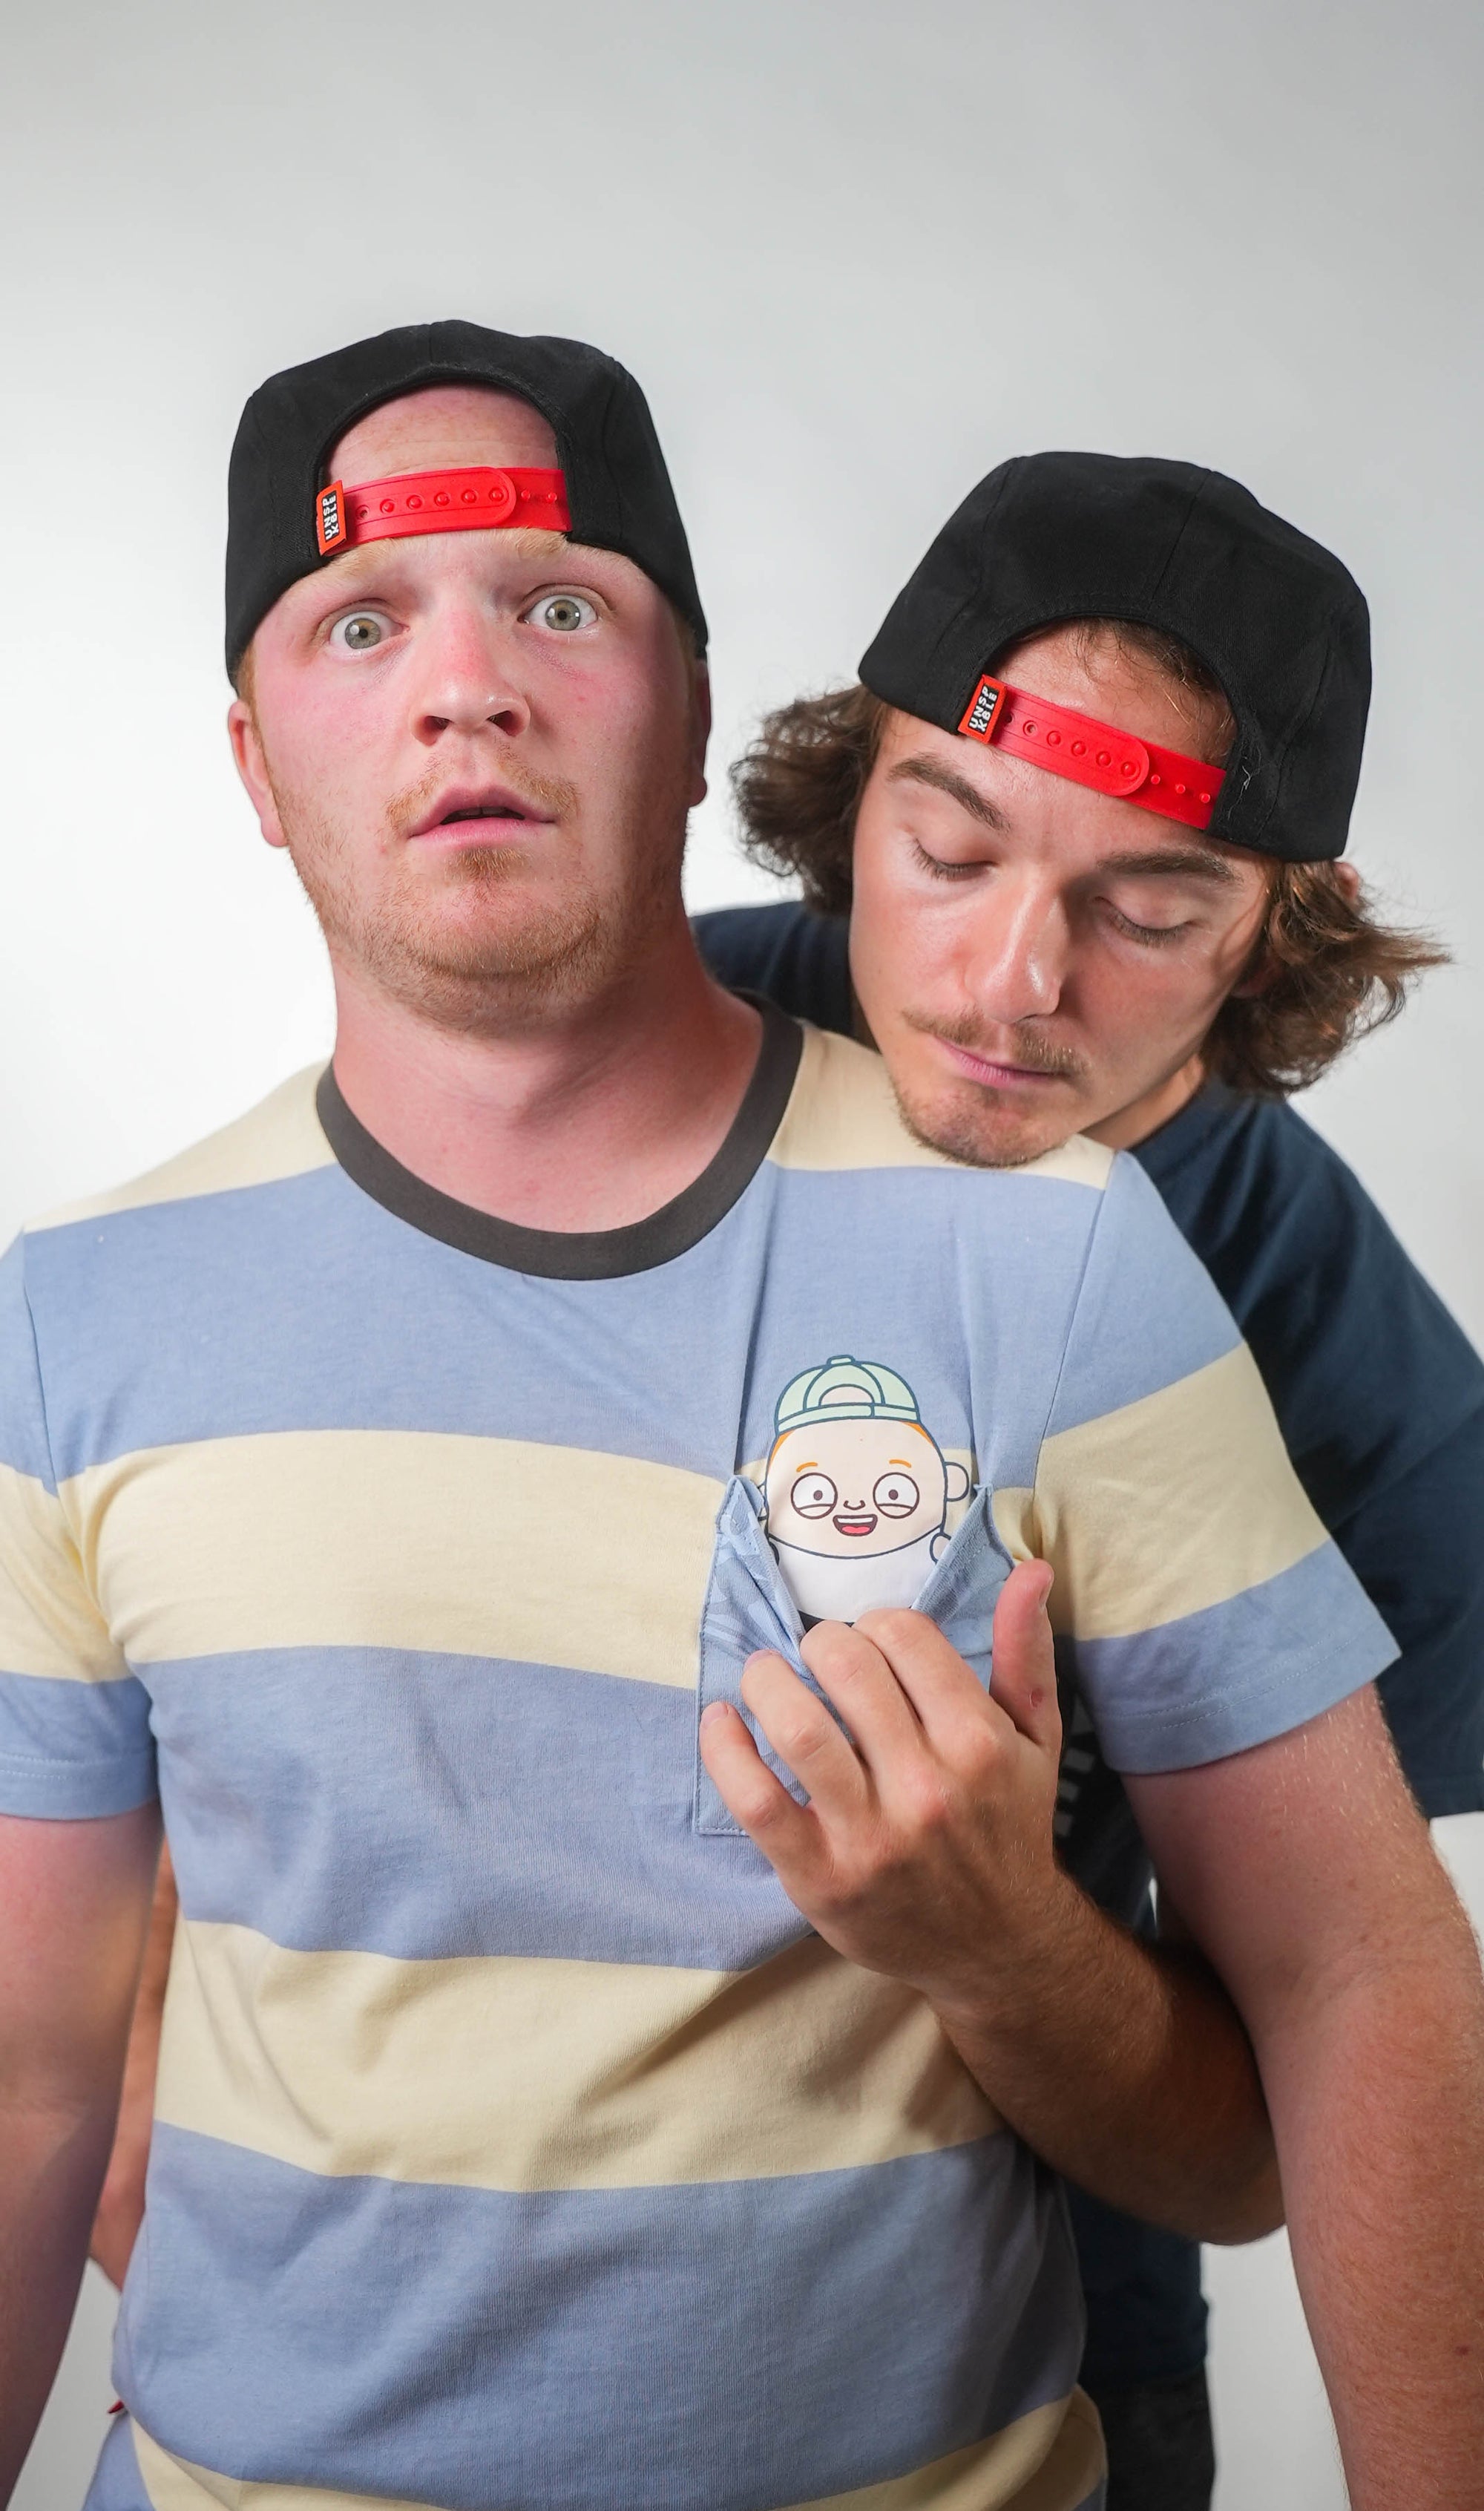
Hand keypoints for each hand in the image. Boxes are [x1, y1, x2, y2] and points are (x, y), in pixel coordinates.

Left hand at [698, 1562, 1068, 2021]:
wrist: (998, 1947)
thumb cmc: (1009, 1825)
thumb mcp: (1036, 1740)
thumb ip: (1025, 1653)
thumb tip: (1029, 1569)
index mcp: (979, 1742)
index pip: (903, 1636)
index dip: (876, 1625)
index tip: (870, 1643)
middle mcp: (927, 1787)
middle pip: (846, 1669)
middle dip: (820, 1644)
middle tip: (817, 1656)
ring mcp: (870, 1836)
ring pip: (797, 1727)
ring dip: (766, 1682)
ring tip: (764, 1675)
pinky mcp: (820, 1877)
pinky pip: (755, 1800)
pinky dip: (725, 1750)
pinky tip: (721, 1720)